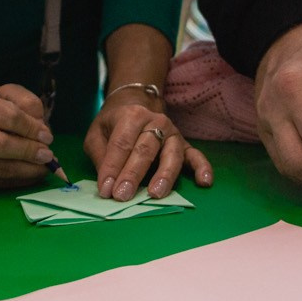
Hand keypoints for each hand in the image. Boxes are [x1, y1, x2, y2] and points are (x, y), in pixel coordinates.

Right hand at [0, 84, 54, 190]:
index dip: (31, 128)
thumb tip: (41, 134)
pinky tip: (28, 174)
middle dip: (28, 152)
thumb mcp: (11, 95)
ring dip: (27, 170)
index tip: (47, 137)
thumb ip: (29, 105)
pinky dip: (17, 180)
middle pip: (0, 145)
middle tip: (48, 156)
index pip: (7, 116)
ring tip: (43, 167)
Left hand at [85, 97, 213, 200]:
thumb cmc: (114, 124)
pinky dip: (202, 168)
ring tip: (156, 194)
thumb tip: (106, 183)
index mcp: (131, 116)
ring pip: (170, 155)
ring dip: (163, 175)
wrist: (136, 104)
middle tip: (122, 196)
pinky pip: (196, 156)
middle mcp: (156, 122)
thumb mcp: (97, 133)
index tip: (106, 190)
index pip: (121, 144)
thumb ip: (100, 155)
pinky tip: (204, 182)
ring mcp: (173, 134)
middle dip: (133, 175)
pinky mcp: (185, 145)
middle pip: (144, 150)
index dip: (112, 168)